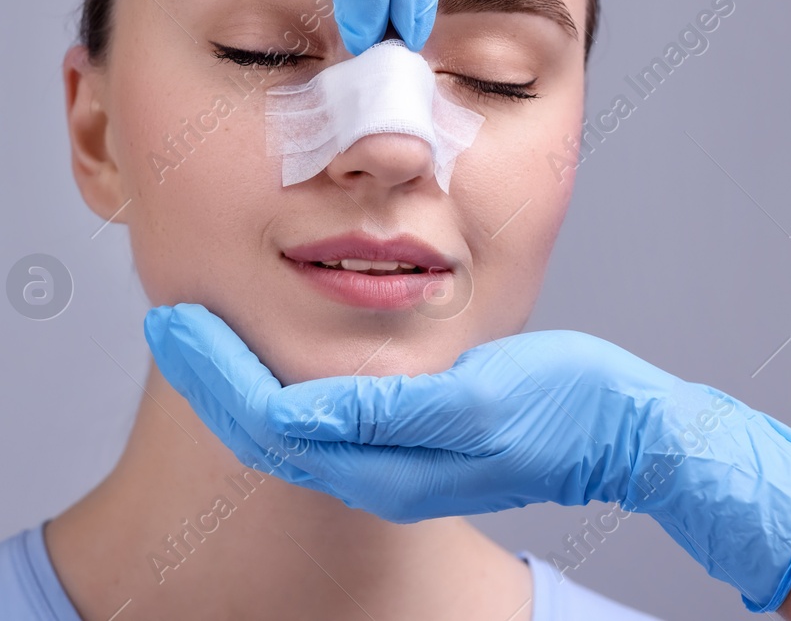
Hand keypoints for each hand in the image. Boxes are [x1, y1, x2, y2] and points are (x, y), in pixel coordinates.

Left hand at [144, 303, 790, 612]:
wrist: (626, 432)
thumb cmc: (564, 408)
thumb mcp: (475, 401)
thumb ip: (384, 413)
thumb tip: (296, 413)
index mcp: (384, 465)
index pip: (265, 423)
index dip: (212, 371)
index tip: (171, 320)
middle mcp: (375, 473)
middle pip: (261, 431)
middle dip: (208, 374)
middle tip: (163, 317)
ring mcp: (391, 465)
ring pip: (283, 429)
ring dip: (236, 379)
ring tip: (200, 329)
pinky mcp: (410, 445)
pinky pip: (320, 423)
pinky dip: (278, 385)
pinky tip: (270, 354)